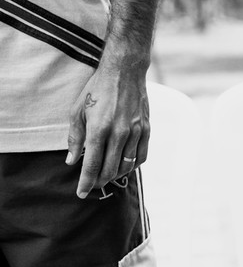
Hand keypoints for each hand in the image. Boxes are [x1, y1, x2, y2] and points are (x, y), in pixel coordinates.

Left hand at [65, 64, 148, 197]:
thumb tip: (72, 160)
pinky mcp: (147, 129)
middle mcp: (119, 134)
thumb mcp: (77, 111)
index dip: (85, 183)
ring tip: (107, 176)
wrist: (125, 72)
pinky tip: (125, 166)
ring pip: (126, 166)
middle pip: (109, 170)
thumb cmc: (97, 90)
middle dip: (99, 181)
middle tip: (92, 185)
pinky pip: (142, 156)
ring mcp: (136, 132)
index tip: (81, 193)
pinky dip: (133, 166)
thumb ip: (75, 138)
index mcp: (98, 129)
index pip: (91, 165)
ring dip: (115, 175)